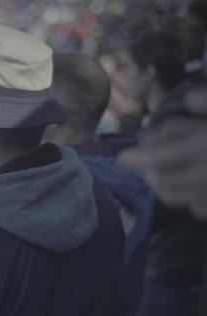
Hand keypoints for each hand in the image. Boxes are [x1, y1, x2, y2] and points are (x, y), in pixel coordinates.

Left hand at [119, 89, 206, 219]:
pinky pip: (201, 209)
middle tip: (145, 163)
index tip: (122, 157)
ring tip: (164, 175)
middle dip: (149, 173)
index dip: (136, 159)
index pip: (157, 160)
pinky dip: (191, 200)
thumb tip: (188, 100)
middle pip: (162, 183)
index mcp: (205, 151)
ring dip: (165, 187)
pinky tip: (195, 189)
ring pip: (178, 199)